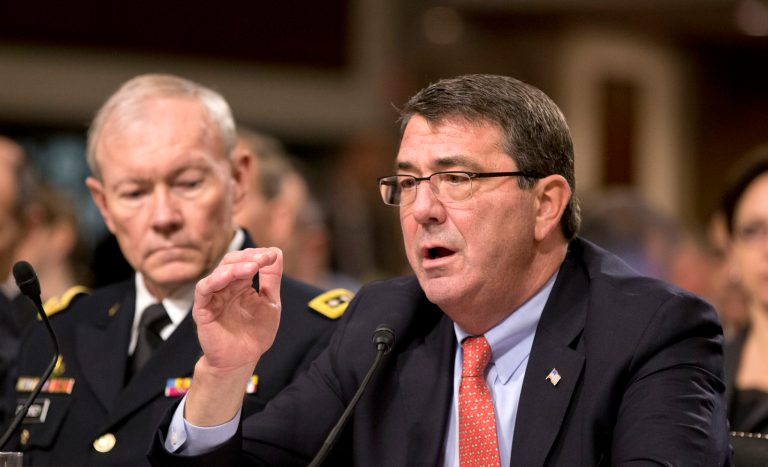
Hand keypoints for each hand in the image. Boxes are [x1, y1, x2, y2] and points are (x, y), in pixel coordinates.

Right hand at [193, 247, 281, 374]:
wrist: (242, 359)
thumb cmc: (255, 333)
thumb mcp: (270, 302)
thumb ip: (272, 278)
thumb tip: (276, 251)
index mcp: (241, 283)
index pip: (246, 260)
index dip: (259, 255)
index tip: (273, 255)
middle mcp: (225, 286)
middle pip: (232, 261)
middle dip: (249, 257)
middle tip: (265, 258)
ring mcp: (213, 296)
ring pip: (219, 272)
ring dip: (236, 266)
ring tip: (253, 266)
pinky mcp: (202, 309)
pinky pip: (204, 289)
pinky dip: (215, 280)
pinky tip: (228, 276)